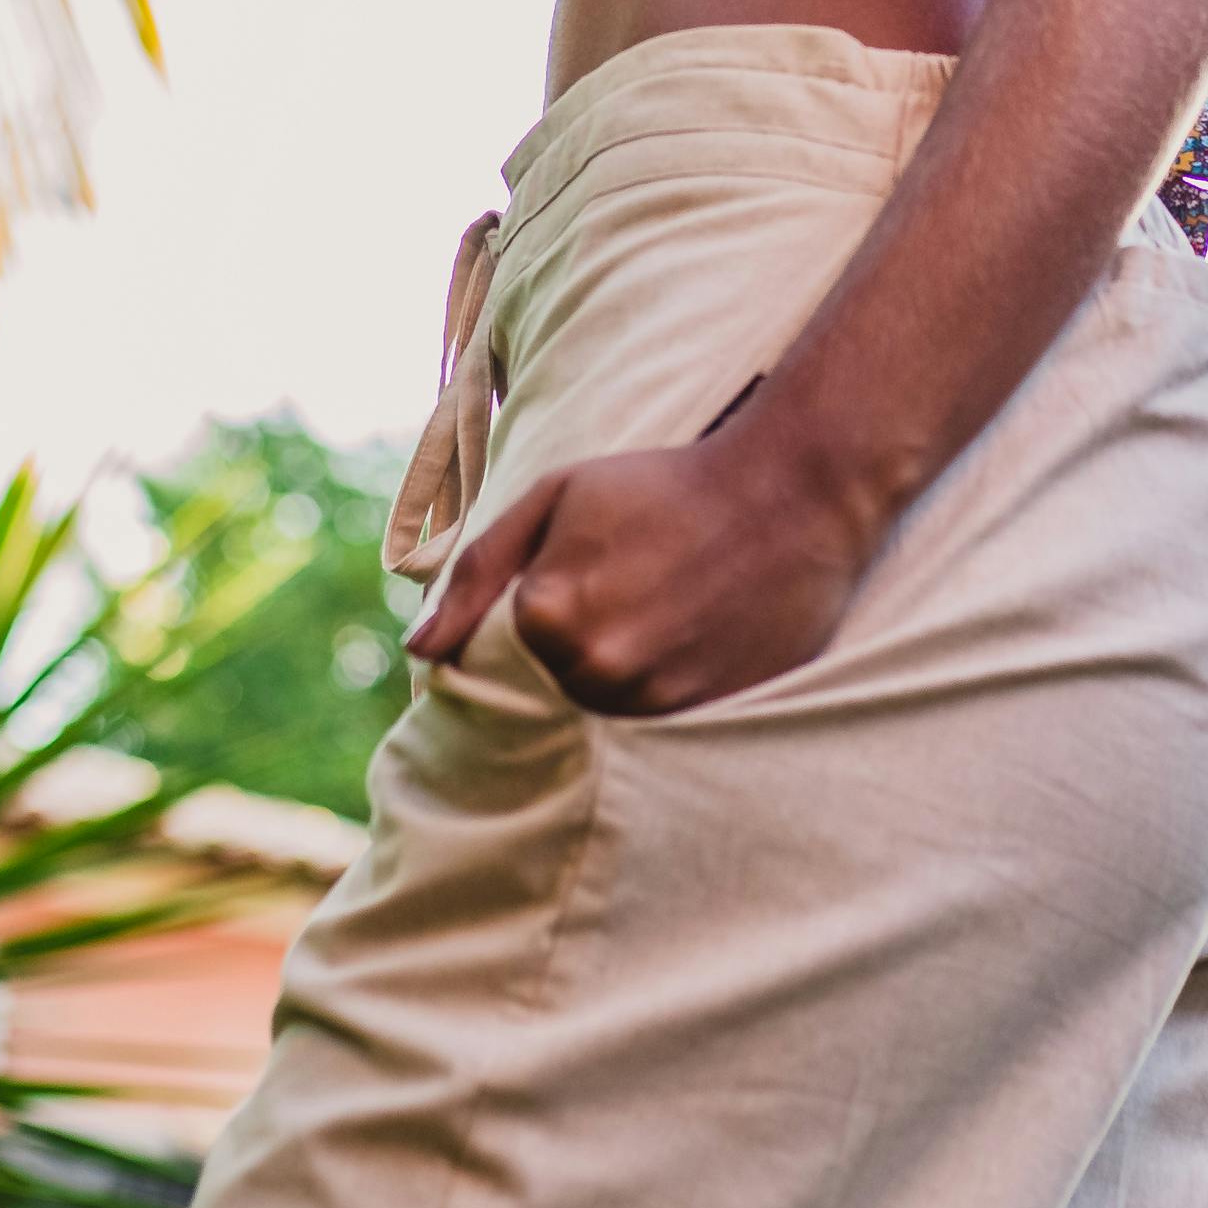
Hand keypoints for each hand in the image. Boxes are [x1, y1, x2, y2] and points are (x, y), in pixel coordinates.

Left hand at [404, 414, 876, 716]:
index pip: (509, 642)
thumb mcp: (557, 496)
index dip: (545, 599)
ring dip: (622, 666)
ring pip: (603, 706)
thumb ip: (477, 572)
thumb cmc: (663, 484)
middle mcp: (594, 670)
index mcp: (546, 614)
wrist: (790, 495)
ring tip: (668, 604)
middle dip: (581, 635)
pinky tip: (694, 632)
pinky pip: (656, 723)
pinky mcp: (704, 719)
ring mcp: (653, 703)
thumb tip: (418, 651)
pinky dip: (665, 684)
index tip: (594, 564)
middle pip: (554, 680)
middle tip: (639, 580)